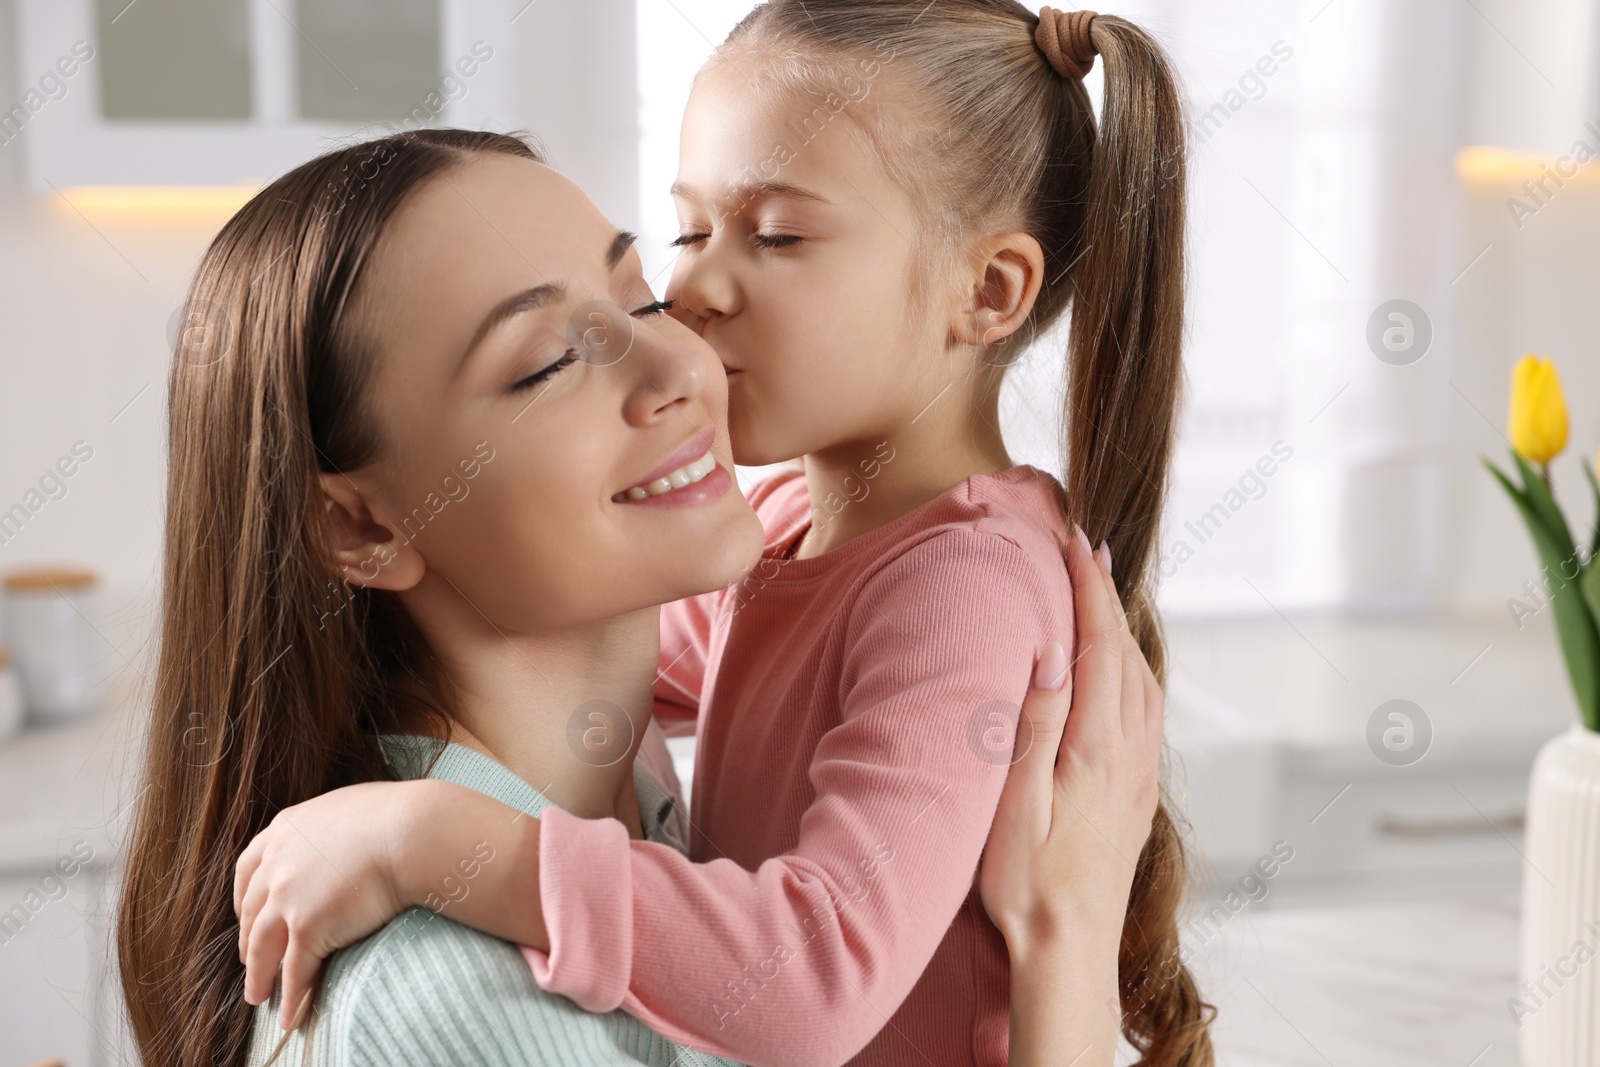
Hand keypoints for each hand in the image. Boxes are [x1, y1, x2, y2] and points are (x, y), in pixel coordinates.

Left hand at [234, 780, 417, 1028]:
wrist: (412, 832)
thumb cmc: (398, 816)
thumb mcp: (349, 809)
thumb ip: (330, 827)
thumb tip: (343, 836)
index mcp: (286, 829)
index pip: (249, 868)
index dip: (244, 897)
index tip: (245, 915)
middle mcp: (278, 863)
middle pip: (251, 912)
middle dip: (248, 940)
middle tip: (251, 961)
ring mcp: (288, 896)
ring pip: (263, 947)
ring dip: (259, 976)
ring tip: (259, 996)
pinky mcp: (307, 927)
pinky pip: (294, 972)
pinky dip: (290, 997)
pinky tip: (291, 1015)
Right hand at [979, 528, 1162, 1066]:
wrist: (1071, 953)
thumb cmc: (1027, 887)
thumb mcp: (1016, 807)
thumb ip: (1035, 729)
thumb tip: (1052, 656)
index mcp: (1097, 748)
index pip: (1099, 645)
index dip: (1087, 587)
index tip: (1074, 540)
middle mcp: (1129, 754)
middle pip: (1128, 652)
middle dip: (1107, 594)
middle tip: (1085, 547)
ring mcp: (1139, 774)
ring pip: (1144, 679)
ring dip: (1122, 628)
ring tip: (1101, 592)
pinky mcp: (1138, 794)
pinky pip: (1146, 709)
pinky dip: (1131, 666)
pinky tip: (1117, 668)